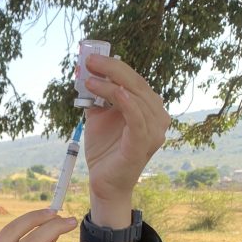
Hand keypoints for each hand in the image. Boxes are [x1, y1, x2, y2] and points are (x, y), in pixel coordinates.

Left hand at [81, 55, 169, 207]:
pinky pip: (138, 119)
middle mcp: (156, 116)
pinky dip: (128, 104)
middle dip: (111, 69)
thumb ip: (96, 97)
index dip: (112, 66)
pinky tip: (117, 92)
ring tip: (89, 81)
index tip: (90, 58)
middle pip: (136, 84)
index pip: (133, 79)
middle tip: (89, 62)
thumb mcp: (99, 117)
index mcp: (148, 107)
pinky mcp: (144, 144)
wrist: (104, 182)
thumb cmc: (105, 150)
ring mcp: (153, 131)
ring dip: (111, 86)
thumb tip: (84, 73)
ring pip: (136, 98)